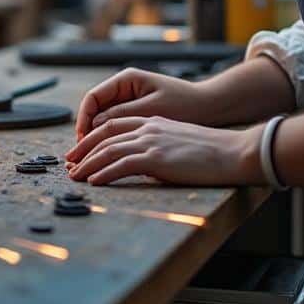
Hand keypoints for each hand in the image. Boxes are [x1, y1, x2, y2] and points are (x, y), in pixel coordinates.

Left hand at [64, 116, 263, 185]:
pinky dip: (104, 173)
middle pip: (105, 136)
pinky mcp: (157, 158)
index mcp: (153, 122)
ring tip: (74, 176)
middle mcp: (148, 128)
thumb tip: (143, 164)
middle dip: (83, 150)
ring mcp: (151, 142)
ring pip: (108, 150)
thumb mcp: (178, 142)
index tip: (81, 150)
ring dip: (87, 164)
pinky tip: (93, 181)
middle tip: (69, 163)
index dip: (93, 137)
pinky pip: (122, 165)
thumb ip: (157, 147)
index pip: (113, 125)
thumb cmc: (212, 152)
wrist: (233, 151)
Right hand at [76, 68, 214, 140]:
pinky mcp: (138, 113)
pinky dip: (111, 138)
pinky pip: (117, 125)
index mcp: (126, 80)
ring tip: (92, 157)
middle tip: (82, 153)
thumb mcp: (152, 110)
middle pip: (95, 109)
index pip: (93, 98)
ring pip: (104, 119)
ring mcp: (130, 100)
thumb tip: (96, 126)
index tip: (82, 138)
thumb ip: (122, 115)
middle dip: (87, 130)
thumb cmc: (186, 104)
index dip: (83, 118)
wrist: (212, 106)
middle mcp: (125, 88)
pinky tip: (109, 153)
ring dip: (97, 137)